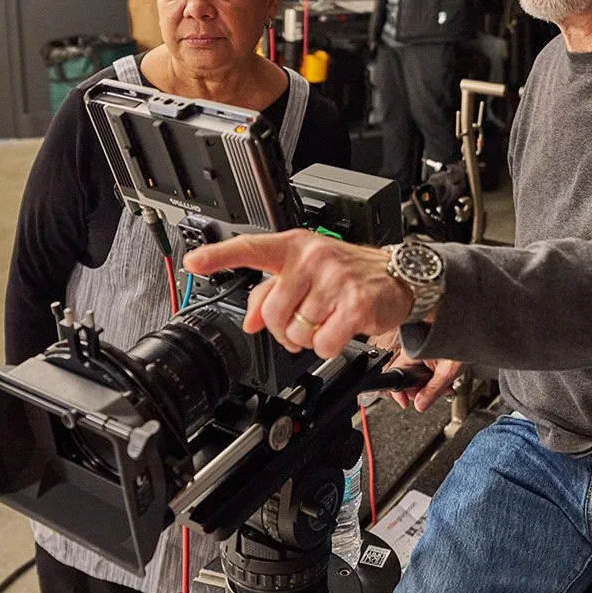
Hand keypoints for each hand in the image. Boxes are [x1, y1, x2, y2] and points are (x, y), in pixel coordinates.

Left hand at [181, 230, 414, 359]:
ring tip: (327, 320)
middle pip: (273, 313)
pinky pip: (322, 344)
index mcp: (294, 247)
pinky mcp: (355, 304)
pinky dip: (329, 346)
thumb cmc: (348, 273)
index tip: (194, 262)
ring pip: (297, 332)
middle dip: (285, 328)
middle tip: (304, 321)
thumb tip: (248, 321)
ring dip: (309, 336)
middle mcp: (312, 258)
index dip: (218, 255)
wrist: (397, 276)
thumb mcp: (307, 272)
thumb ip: (271, 292)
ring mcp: (334, 279)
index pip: (251, 249)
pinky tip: (341, 328)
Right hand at [386, 350, 462, 413]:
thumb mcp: (447, 372)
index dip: (400, 392)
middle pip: (408, 379)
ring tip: (447, 386)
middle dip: (423, 391)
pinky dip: (434, 377)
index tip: (405, 403)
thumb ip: (432, 391)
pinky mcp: (426, 353)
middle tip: (438, 394)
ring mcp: (419, 352)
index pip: (397, 376)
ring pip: (417, 376)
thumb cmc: (462, 343)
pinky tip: (445, 380)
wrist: (473, 333)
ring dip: (431, 386)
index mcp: (412, 353)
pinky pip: (424, 369)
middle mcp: (412, 351)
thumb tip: (420, 405)